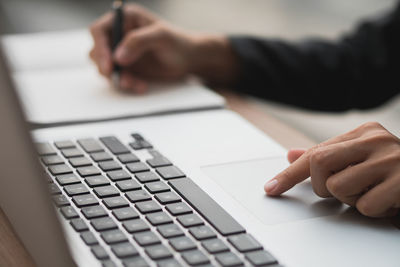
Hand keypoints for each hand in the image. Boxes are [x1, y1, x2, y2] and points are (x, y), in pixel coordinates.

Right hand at [89, 4, 236, 92]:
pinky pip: (118, 77)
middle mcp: (120, 34)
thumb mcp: (161, 37)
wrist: (190, 60)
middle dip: (106, 66)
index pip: (99, 30)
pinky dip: (126, 84)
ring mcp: (122, 51)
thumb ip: (139, 41)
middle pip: (97, 50)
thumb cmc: (179, 43)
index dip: (100, 47)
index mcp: (126, 19)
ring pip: (105, 66)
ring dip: (117, 78)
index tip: (109, 64)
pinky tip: (141, 86)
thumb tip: (117, 56)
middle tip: (119, 78)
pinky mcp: (127, 66)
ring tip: (135, 84)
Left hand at [264, 122, 399, 217]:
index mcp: (362, 133)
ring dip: (351, 199)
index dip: (288, 174)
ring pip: (338, 188)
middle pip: (318, 164)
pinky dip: (372, 210)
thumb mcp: (360, 158)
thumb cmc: (394, 170)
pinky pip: (365, 206)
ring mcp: (391, 159)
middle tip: (341, 190)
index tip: (270, 189)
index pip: (314, 153)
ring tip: (371, 193)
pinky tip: (388, 201)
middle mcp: (375, 140)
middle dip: (322, 186)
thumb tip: (290, 154)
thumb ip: (327, 156)